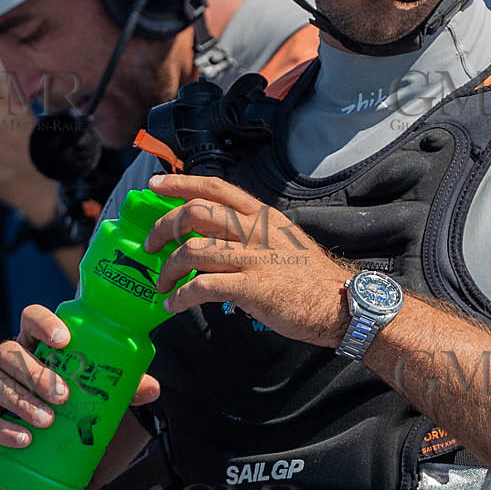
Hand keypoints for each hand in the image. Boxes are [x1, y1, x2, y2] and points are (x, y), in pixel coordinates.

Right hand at [0, 304, 159, 456]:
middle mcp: (8, 361)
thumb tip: (152, 389)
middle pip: (11, 353)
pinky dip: (3, 429)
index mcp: (35, 345)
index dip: (44, 323)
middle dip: (38, 374)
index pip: (31, 318)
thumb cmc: (64, 408)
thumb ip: (120, 389)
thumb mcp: (92, 396)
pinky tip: (23, 439)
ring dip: (23, 402)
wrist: (31, 453)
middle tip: (64, 396)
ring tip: (48, 421)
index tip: (64, 339)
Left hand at [145, 172, 349, 347]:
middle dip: (163, 227)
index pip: (216, 188)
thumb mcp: (283, 241)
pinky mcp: (252, 287)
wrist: (340, 304)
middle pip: (196, 213)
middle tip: (150, 245)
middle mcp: (256, 230)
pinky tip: (172, 305)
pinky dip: (179, 296)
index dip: (181, 183)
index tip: (155, 184)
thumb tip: (213, 243)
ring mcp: (254, 258)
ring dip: (168, 269)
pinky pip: (202, 287)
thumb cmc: (310, 277)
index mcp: (262, 215)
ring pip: (193, 250)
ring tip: (162, 284)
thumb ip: (250, 236)